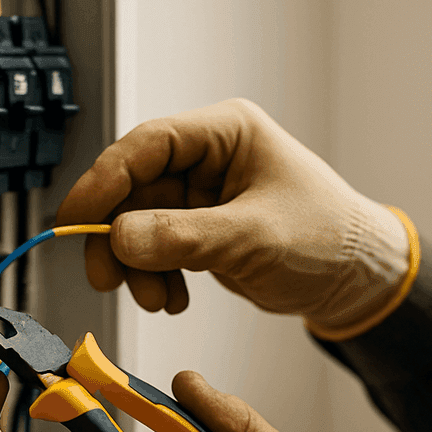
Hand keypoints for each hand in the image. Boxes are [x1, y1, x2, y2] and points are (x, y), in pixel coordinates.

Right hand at [55, 98, 410, 332]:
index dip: (104, 180)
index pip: (146, 144)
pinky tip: (172, 299)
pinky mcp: (200, 229)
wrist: (355, 281)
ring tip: (156, 299)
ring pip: (138, 223)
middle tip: (108, 276)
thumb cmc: (328, 239)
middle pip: (133, 187)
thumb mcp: (254, 237)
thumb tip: (119, 237)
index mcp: (225, 133)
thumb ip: (184, 237)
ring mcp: (201, 195)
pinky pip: (156, 248)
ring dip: (137, 265)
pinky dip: (154, 276)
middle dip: (119, 237)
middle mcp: (208, 157)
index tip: (76, 218)